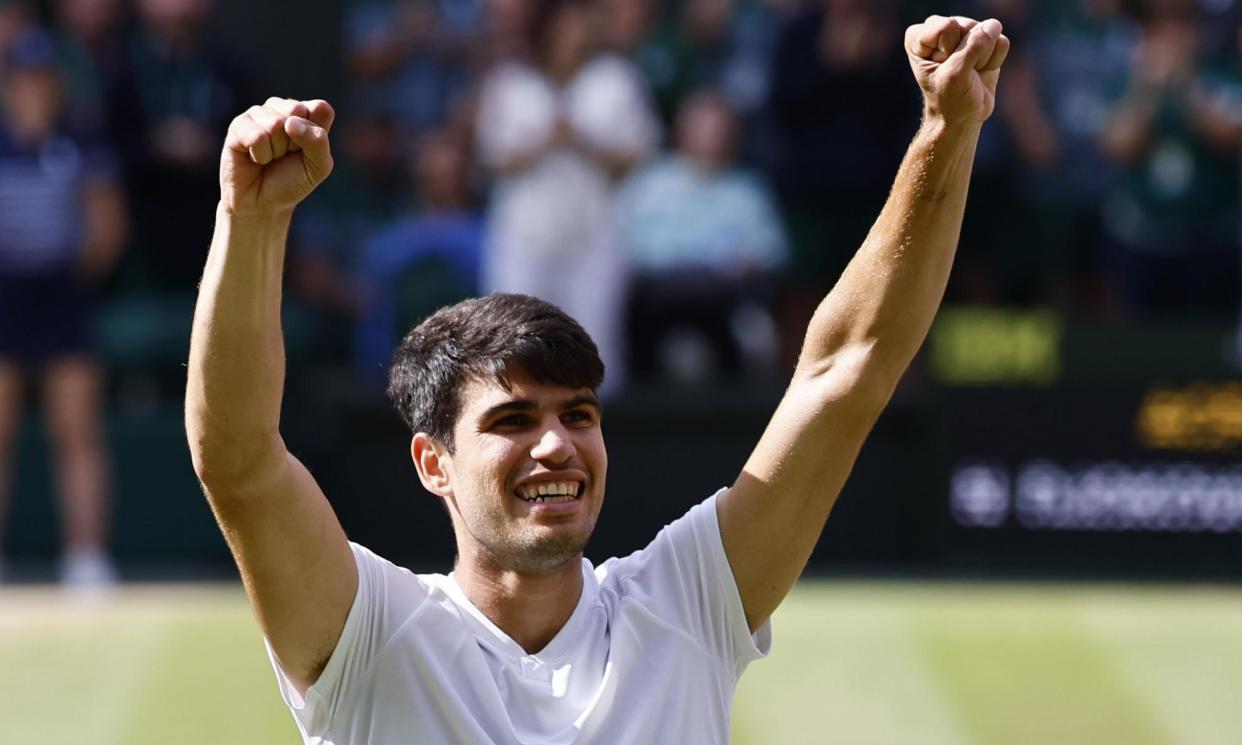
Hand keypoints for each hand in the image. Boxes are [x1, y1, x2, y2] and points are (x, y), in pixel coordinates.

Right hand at [220, 97, 334, 215]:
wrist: (262, 203)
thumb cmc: (291, 182)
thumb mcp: (318, 167)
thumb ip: (318, 142)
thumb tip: (290, 122)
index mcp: (306, 113)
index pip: (320, 109)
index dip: (316, 136)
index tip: (307, 151)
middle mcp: (281, 108)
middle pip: (297, 111)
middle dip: (295, 142)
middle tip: (286, 155)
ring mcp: (258, 114)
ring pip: (276, 124)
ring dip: (276, 150)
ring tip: (270, 158)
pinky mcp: (238, 125)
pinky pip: (257, 136)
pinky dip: (260, 155)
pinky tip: (256, 158)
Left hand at [906, 16, 1009, 124]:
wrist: (963, 117)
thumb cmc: (950, 99)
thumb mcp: (955, 76)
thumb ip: (972, 48)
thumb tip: (993, 26)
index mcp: (919, 37)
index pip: (948, 27)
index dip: (950, 51)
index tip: (943, 70)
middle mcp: (939, 29)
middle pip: (968, 26)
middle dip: (969, 55)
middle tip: (960, 74)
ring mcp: (963, 32)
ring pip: (988, 31)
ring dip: (983, 58)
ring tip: (970, 73)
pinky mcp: (984, 40)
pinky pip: (1001, 42)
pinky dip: (994, 61)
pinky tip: (981, 71)